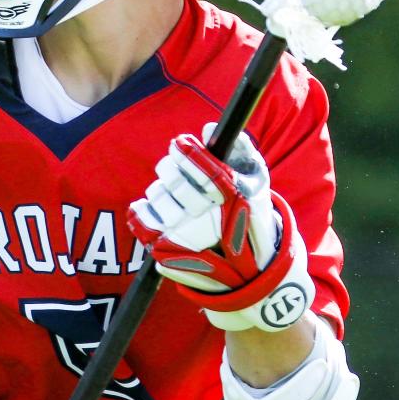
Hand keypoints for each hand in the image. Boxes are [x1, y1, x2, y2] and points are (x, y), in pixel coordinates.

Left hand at [128, 124, 313, 330]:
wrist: (248, 272)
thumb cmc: (251, 215)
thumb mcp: (257, 181)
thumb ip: (239, 150)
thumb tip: (208, 128)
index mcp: (233, 198)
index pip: (201, 166)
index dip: (186, 151)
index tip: (180, 143)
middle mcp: (208, 218)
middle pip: (174, 179)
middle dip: (170, 166)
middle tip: (173, 166)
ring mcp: (185, 236)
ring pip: (157, 195)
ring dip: (160, 189)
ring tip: (170, 193)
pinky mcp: (166, 251)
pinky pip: (141, 221)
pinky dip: (142, 209)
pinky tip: (149, 206)